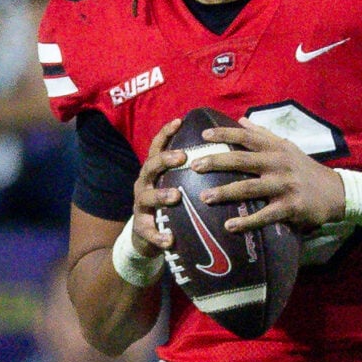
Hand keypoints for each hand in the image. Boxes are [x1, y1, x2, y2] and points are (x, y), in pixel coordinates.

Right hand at [125, 124, 184, 262]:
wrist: (146, 238)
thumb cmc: (168, 205)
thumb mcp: (175, 184)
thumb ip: (189, 171)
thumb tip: (220, 150)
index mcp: (154, 172)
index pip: (157, 147)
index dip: (166, 133)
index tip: (180, 121)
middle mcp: (144, 185)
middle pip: (150, 166)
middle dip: (165, 160)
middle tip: (182, 157)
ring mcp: (141, 207)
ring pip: (147, 197)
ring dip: (161, 195)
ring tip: (176, 196)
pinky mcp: (141, 229)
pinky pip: (149, 232)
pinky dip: (159, 236)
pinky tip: (169, 240)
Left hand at [199, 121, 347, 233]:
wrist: (335, 192)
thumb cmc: (304, 169)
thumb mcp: (287, 147)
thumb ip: (263, 135)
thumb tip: (241, 120)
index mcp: (276, 148)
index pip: (246, 137)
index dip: (224, 134)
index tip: (203, 135)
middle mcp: (278, 164)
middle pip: (242, 160)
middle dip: (217, 161)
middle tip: (194, 166)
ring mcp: (284, 186)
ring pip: (249, 188)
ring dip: (225, 192)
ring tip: (204, 197)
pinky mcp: (290, 208)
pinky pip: (264, 215)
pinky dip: (246, 221)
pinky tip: (229, 226)